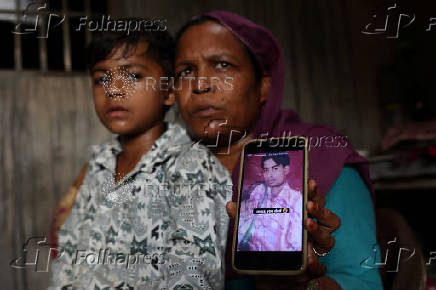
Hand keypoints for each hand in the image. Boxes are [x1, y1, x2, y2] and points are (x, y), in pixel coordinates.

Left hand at [225, 179, 340, 288]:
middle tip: (309, 204)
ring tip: (307, 225)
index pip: (314, 201)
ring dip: (320, 231)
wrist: (271, 275)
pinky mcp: (314, 268)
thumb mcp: (255, 230)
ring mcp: (315, 250)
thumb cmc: (269, 246)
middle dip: (320, 208)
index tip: (309, 182)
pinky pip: (321, 267)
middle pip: (328, 217)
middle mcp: (313, 232)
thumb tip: (231, 205)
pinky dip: (316, 264)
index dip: (314, 191)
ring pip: (329, 239)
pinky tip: (309, 261)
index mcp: (302, 217)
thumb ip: (244, 218)